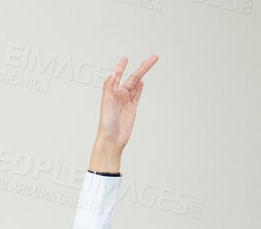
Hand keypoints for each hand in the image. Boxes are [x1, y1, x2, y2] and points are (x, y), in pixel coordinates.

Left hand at [92, 55, 155, 169]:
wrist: (112, 138)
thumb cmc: (107, 122)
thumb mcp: (107, 101)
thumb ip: (109, 86)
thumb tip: (113, 72)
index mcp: (111, 92)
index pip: (117, 75)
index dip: (121, 66)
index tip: (125, 59)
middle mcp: (118, 95)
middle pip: (133, 77)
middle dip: (143, 67)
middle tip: (153, 58)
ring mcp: (126, 101)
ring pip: (136, 84)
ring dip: (143, 74)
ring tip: (150, 65)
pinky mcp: (131, 108)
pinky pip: (136, 95)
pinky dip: (140, 88)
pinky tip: (142, 82)